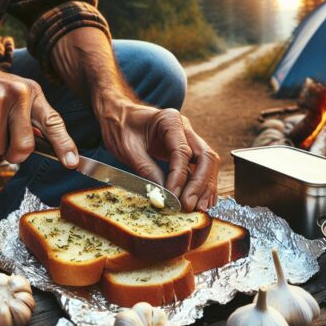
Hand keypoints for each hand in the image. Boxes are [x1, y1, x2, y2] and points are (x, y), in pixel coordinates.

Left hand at [99, 102, 220, 211]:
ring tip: (200, 209)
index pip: (183, 151)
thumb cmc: (120, 127)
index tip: (174, 197)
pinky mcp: (187, 152)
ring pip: (207, 164)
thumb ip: (145, 169)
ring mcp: (189, 140)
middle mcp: (185, 129)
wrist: (118, 116)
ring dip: (205, 187)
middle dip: (201, 184)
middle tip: (191, 206)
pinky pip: (200, 169)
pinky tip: (200, 201)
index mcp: (170, 121)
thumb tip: (162, 194)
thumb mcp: (127, 149)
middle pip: (205, 157)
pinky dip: (202, 185)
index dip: (180, 177)